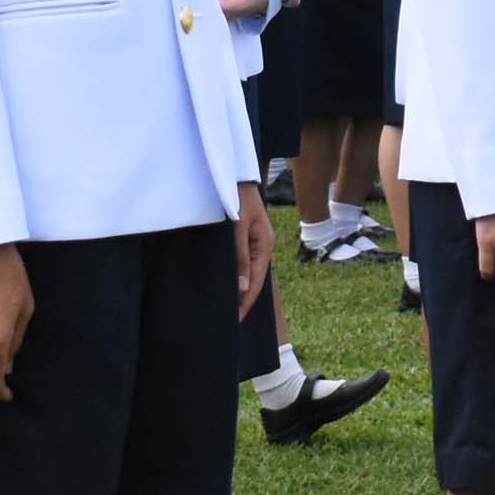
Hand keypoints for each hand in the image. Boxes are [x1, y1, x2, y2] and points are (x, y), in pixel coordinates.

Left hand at [236, 185, 270, 313]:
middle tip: (230, 319)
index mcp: (264, 245)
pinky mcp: (245, 236)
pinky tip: (230, 283)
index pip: (256, 281)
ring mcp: (255, 241)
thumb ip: (239, 257)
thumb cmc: (236, 198)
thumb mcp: (237, 228)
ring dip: (240, 289)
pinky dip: (237, 275)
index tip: (235, 319)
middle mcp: (262, 245)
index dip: (246, 301)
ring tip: (230, 306)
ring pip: (249, 271)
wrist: (233, 174)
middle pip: (254, 279)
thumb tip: (242, 288)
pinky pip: (243, 262)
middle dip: (244, 299)